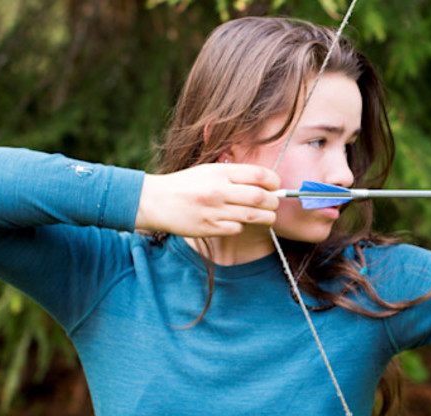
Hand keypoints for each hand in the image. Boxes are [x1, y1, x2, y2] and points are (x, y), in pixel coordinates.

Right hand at [135, 163, 280, 236]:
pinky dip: (242, 226)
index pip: (259, 174)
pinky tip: (238, 222)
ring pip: (253, 216)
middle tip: (274, 204)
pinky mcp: (209, 228)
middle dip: (274, 203)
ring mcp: (214, 211)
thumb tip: (264, 182)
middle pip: (261, 198)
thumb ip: (234, 175)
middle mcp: (218, 190)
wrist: (155, 201)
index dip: (274, 182)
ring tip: (267, 216)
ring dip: (266, 218)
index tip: (276, 186)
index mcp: (220, 172)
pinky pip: (237, 229)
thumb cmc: (186, 185)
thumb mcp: (208, 171)